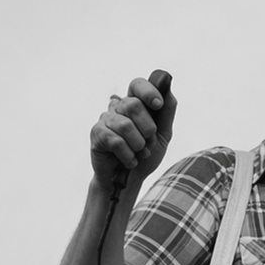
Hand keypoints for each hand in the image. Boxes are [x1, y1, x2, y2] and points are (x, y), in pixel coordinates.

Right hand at [89, 74, 176, 189]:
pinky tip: (129, 161)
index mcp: (135, 105)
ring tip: (138, 154)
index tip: (158, 105)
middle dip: (147, 127)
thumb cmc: (145, 156)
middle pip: (133, 104)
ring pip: (125, 125)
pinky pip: (116, 140)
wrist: (130, 179)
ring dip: (138, 145)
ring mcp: (105, 119)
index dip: (148, 91)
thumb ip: (166, 114)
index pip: (137, 85)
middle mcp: (118, 108)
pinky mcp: (97, 134)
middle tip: (148, 141)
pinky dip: (128, 155)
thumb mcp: (162, 136)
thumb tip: (168, 90)